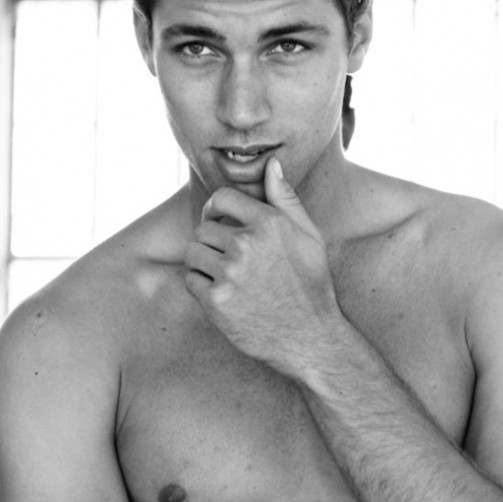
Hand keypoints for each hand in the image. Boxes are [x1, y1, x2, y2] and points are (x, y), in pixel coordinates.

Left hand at [184, 158, 342, 374]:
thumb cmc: (311, 285)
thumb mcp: (310, 236)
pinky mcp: (216, 302)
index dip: (217, 208)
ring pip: (193, 253)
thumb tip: (272, 164)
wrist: (309, 337)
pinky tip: (224, 294)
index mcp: (269, 223)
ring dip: (204, 263)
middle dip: (212, 240)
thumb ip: (286, 198)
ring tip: (226, 276)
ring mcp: (229, 274)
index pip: (222, 197)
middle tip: (228, 258)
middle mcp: (246, 245)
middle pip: (203, 227)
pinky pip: (191, 280)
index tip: (220, 221)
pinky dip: (201, 287)